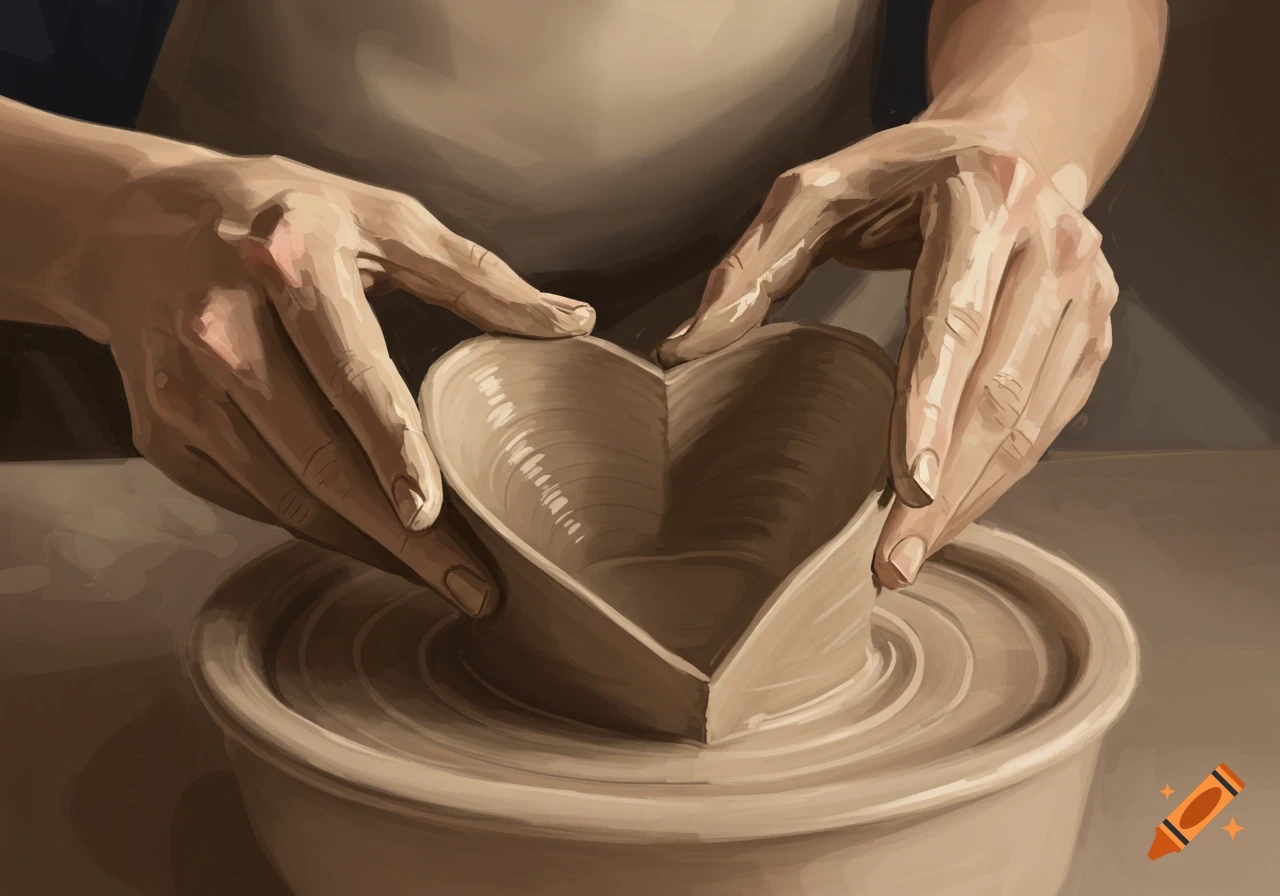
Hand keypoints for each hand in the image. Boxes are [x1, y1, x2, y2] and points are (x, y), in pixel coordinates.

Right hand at [76, 154, 593, 615]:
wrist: (136, 224)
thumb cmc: (284, 214)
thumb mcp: (380, 216)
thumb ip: (476, 275)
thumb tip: (573, 321)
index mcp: (290, 262)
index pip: (349, 370)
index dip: (392, 448)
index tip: (434, 515)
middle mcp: (222, 330)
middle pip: (318, 456)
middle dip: (400, 537)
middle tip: (471, 588)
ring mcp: (182, 388)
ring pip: (284, 493)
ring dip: (363, 543)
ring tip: (436, 575)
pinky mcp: (163, 431)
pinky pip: (250, 499)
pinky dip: (312, 525)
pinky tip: (366, 538)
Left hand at [657, 120, 1115, 587]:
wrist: (1009, 145)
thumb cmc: (902, 175)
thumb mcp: (815, 193)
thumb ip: (751, 266)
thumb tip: (686, 348)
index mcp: (985, 203)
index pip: (955, 322)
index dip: (931, 409)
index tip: (909, 489)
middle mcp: (1054, 248)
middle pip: (998, 389)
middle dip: (946, 488)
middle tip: (894, 562)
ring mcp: (1086, 294)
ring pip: (1031, 419)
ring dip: (975, 497)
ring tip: (914, 556)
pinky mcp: (1093, 331)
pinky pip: (1052, 421)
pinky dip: (1003, 477)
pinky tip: (954, 515)